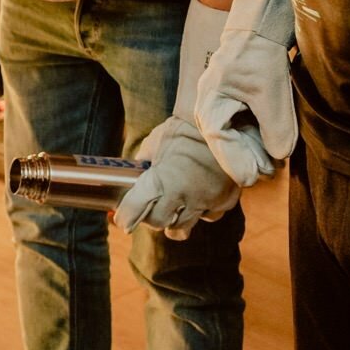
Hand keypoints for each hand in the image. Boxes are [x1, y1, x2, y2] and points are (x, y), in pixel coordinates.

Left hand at [112, 115, 239, 239]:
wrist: (225, 121)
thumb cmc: (185, 129)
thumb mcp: (156, 142)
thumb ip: (145, 163)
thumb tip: (136, 174)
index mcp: (163, 180)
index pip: (135, 210)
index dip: (126, 216)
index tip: (123, 218)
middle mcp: (184, 196)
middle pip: (159, 222)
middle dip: (151, 217)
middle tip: (150, 207)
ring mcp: (207, 200)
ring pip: (183, 227)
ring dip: (174, 220)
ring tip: (173, 206)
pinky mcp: (225, 201)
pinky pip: (209, 216)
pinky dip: (201, 211)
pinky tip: (198, 198)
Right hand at [194, 25, 295, 185]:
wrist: (257, 30)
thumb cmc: (259, 56)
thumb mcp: (273, 94)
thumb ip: (276, 128)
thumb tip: (280, 156)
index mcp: (209, 110)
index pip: (223, 149)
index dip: (242, 165)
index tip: (257, 178)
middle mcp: (207, 113)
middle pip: (227, 148)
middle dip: (249, 159)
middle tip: (272, 170)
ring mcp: (216, 110)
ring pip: (234, 141)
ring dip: (253, 150)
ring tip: (274, 162)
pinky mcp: (228, 107)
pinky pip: (239, 130)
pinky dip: (254, 138)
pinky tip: (271, 144)